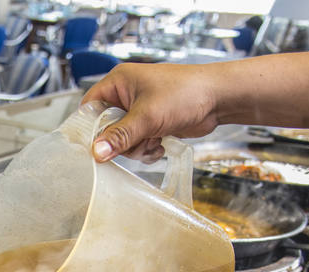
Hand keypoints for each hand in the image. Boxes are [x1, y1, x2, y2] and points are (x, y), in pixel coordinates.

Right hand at [81, 63, 221, 161]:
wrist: (219, 98)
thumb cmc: (186, 93)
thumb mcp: (147, 116)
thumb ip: (120, 136)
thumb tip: (97, 152)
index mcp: (119, 82)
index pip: (90, 106)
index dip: (89, 127)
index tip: (92, 146)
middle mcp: (127, 94)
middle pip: (107, 127)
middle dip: (121, 141)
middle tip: (135, 142)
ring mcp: (140, 110)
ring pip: (123, 139)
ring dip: (136, 147)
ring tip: (153, 141)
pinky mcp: (152, 123)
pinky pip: (137, 143)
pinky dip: (146, 148)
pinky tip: (160, 144)